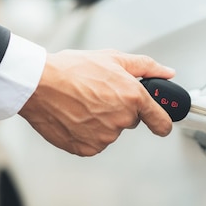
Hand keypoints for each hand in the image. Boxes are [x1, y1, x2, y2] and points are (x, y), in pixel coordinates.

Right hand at [18, 49, 174, 155]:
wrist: (39, 84)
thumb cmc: (71, 69)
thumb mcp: (113, 58)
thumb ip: (146, 67)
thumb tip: (166, 72)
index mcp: (133, 97)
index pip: (161, 120)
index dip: (162, 122)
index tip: (161, 124)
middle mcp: (121, 119)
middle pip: (130, 120)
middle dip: (119, 109)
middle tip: (98, 94)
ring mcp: (104, 136)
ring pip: (110, 131)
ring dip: (101, 121)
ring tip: (82, 103)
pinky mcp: (87, 148)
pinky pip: (94, 142)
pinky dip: (86, 132)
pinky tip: (75, 116)